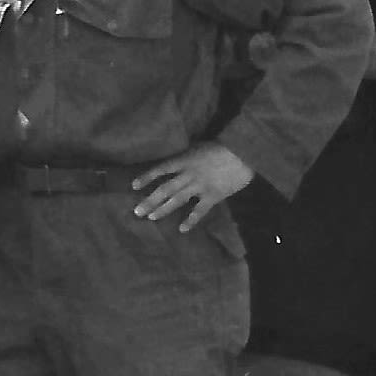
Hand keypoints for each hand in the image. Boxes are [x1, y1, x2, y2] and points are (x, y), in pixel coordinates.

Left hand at [131, 143, 253, 232]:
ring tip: (151, 218)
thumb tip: (173, 162)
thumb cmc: (220, 147)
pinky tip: (182, 229)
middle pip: (165, 189)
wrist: (243, 154)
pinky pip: (199, 211)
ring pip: (177, 200)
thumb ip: (185, 156)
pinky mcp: (213, 196)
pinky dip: (191, 220)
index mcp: (184, 160)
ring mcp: (200, 187)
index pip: (160, 169)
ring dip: (163, 210)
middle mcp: (188, 175)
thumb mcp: (198, 146)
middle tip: (137, 211)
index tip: (133, 186)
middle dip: (149, 201)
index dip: (146, 177)